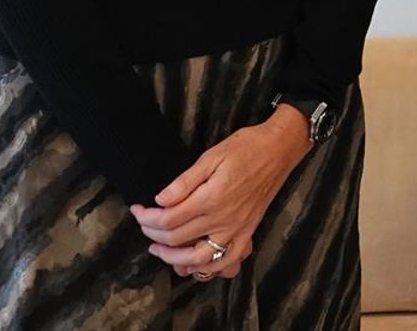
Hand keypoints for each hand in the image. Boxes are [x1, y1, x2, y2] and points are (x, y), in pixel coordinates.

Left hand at [129, 106, 312, 278]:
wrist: (279, 149)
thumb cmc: (246, 147)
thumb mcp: (211, 156)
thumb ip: (184, 182)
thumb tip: (160, 200)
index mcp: (211, 198)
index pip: (168, 219)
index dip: (146, 218)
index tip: (136, 209)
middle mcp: (223, 219)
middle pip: (178, 238)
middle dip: (153, 234)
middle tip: (144, 224)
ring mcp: (237, 229)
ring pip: (200, 259)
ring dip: (174, 259)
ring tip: (160, 250)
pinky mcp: (248, 232)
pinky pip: (228, 260)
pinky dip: (209, 269)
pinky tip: (194, 265)